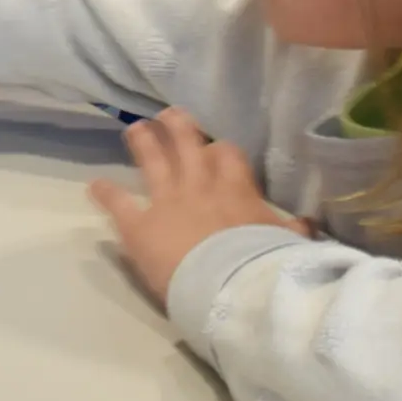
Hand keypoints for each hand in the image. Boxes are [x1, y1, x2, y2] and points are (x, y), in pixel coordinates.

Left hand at [86, 109, 308, 298]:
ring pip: (152, 161)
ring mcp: (166, 201)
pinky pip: (120, 204)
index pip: (227, 156)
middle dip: (178, 128)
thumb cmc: (262, 264)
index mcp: (235, 188)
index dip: (219, 151)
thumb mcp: (284, 244)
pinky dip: (107, 194)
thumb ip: (291, 233)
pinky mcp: (139, 225)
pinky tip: (95, 186)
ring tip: (134, 129)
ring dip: (143, 143)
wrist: (229, 285)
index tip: (215, 149)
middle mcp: (198, 185)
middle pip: (186, 144)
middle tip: (169, 116)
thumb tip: (307, 228)